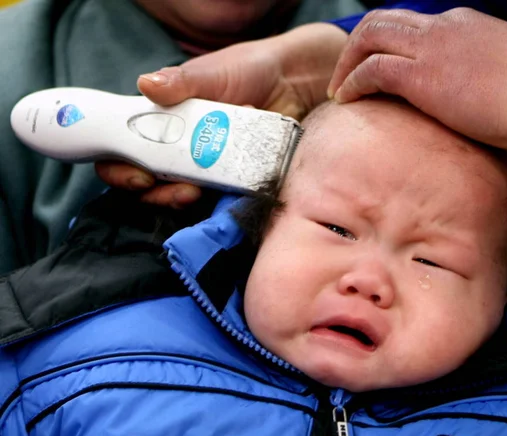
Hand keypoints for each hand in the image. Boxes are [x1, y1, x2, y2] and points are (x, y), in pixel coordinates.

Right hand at [96, 23, 347, 206]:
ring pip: (178, 196)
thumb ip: (182, 82)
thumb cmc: (250, 71)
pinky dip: (214, 204)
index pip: (125, 150)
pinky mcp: (234, 180)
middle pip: (147, 183)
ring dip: (176, 199)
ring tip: (192, 192)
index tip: (136, 174)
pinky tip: (220, 196)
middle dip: (150, 192)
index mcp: (164, 121)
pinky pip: (217, 201)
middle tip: (165, 186)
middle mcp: (180, 148)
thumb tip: (147, 85)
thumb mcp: (213, 73)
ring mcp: (206, 167)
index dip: (119, 167)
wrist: (297, 83)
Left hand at [327, 8, 506, 168]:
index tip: (372, 68)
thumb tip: (466, 103)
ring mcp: (431, 48)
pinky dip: (351, 83)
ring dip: (346, 63)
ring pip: (370, 37)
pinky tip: (344, 100)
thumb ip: (475, 78)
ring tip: (338, 90)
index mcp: (462, 26)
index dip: (384, 45)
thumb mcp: (501, 76)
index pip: (410, 26)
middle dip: (356, 45)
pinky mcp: (422, 75)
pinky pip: (371, 70)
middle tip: (344, 76)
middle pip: (383, 21)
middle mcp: (443, 28)